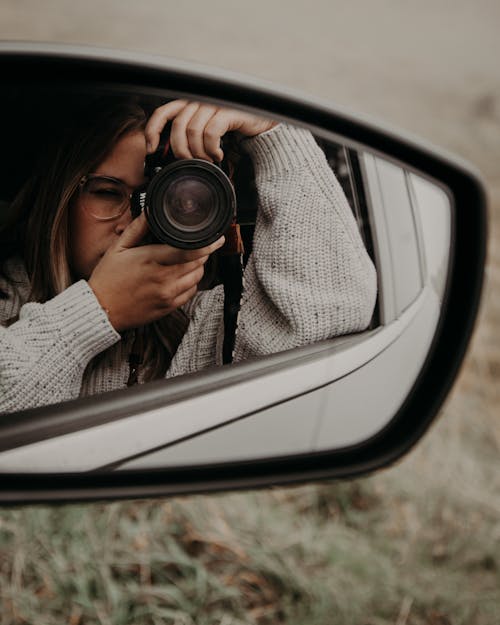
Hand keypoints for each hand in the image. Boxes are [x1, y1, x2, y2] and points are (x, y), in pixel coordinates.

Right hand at [88, 213, 223, 331]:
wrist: (101, 310)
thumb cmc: (108, 278)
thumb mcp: (118, 248)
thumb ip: (138, 228)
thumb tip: (150, 210)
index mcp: (151, 260)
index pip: (189, 251)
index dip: (207, 244)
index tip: (216, 238)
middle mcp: (163, 279)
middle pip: (197, 263)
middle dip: (202, 253)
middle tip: (198, 246)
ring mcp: (167, 295)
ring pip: (197, 277)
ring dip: (198, 267)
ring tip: (188, 260)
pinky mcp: (169, 307)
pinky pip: (191, 292)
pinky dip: (191, 282)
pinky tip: (181, 277)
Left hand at [145, 100, 277, 161]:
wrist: (261, 127)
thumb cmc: (233, 131)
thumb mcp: (206, 134)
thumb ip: (190, 138)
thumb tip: (173, 157)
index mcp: (190, 104)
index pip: (163, 112)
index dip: (153, 130)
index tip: (151, 149)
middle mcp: (200, 101)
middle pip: (178, 126)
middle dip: (181, 150)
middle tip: (191, 162)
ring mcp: (214, 105)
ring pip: (193, 131)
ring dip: (199, 152)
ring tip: (208, 160)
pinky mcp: (229, 112)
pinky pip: (211, 132)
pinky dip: (211, 149)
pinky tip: (218, 155)